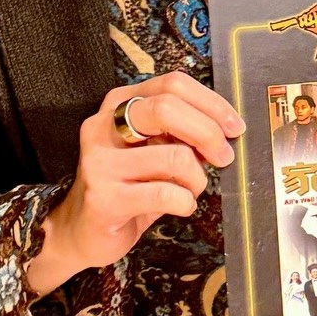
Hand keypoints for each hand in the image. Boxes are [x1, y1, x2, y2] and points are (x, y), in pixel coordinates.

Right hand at [27, 72, 243, 296]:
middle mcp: (104, 126)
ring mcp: (100, 162)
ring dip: (197, 178)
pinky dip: (185, 202)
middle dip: (208, 133)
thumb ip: (182, 132)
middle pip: (168, 108)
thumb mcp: (155, 149)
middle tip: (224, 156)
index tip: (234, 126)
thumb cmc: (129, 185)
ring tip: (190, 189)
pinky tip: (180, 206)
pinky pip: (166, 193)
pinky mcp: (104, 198)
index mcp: (119, 104)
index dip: (212, 104)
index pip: (172, 84)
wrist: (82, 230)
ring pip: (175, 156)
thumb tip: (226, 129)